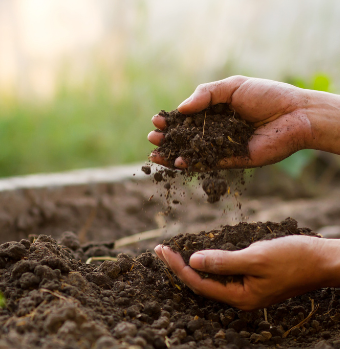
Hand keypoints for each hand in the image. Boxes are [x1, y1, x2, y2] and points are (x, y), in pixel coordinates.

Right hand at [148, 75, 312, 168]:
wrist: (295, 115)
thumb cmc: (267, 95)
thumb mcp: (233, 86)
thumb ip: (206, 94)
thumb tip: (181, 109)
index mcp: (216, 112)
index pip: (188, 118)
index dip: (172, 120)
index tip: (156, 120)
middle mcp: (216, 131)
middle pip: (186, 137)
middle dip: (168, 138)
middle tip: (152, 138)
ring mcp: (222, 147)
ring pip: (192, 153)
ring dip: (173, 155)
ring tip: (155, 154)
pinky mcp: (231, 161)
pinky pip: (207, 164)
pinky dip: (191, 164)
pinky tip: (177, 162)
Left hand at [154, 236, 339, 309]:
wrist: (325, 261)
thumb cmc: (295, 259)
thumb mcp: (256, 258)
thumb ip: (224, 262)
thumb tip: (194, 261)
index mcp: (240, 298)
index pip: (198, 283)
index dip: (178, 267)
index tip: (162, 251)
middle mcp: (240, 299)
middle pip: (201, 284)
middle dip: (179, 267)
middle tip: (160, 250)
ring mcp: (247, 291)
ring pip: (211, 280)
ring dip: (191, 266)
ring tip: (172, 253)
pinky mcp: (252, 282)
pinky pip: (224, 275)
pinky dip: (209, 264)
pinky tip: (200, 256)